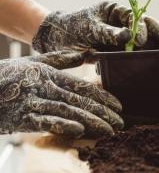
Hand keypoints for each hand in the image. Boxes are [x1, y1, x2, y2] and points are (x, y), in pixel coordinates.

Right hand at [0, 51, 122, 137]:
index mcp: (52, 75)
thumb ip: (61, 59)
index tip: (119, 106)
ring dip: (90, 121)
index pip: (83, 87)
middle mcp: (47, 87)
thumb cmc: (9, 74)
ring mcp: (35, 102)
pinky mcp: (23, 117)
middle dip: (103, 112)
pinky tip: (79, 130)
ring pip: (68, 111)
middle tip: (122, 122)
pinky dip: (62, 124)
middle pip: (80, 101)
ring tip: (109, 130)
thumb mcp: (35, 62)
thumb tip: (84, 54)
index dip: (103, 96)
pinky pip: (45, 121)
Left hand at [32, 1, 158, 52]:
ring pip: (145, 38)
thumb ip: (107, 32)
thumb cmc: (72, 26)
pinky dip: (149, 52)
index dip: (141, 28)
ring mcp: (122, 35)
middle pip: (146, 26)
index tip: (140, 40)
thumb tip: (128, 35)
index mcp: (115, 10)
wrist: (58, 38)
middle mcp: (122, 21)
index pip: (134, 17)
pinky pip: (137, 49)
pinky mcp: (120, 47)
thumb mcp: (89, 27)